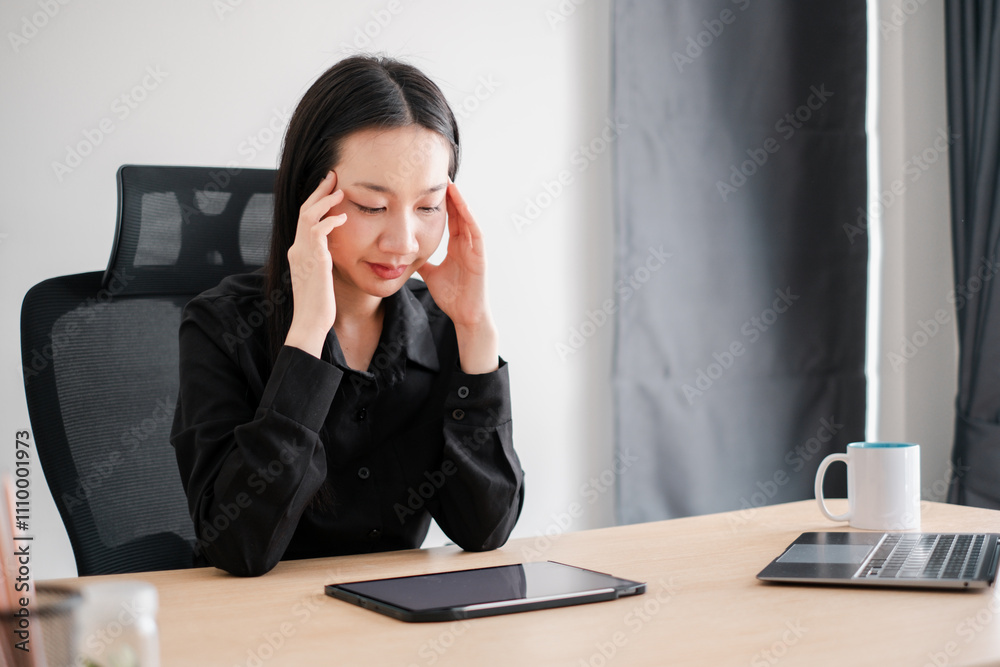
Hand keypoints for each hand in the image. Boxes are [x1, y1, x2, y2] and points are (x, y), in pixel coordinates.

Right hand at [284, 171, 346, 357]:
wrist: (310, 323)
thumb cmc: (318, 305)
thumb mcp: (320, 277)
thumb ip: (322, 262)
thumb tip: (331, 254)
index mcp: (298, 252)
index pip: (305, 219)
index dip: (316, 201)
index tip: (329, 189)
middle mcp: (297, 249)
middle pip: (304, 210)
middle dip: (318, 191)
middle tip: (332, 176)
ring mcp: (303, 253)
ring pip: (308, 215)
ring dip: (324, 200)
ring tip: (339, 190)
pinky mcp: (313, 260)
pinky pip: (318, 231)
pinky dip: (330, 221)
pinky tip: (342, 217)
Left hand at [418, 182, 498, 372]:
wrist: (465, 316)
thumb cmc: (452, 297)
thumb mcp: (430, 274)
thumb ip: (421, 262)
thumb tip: (404, 253)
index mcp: (456, 247)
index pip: (449, 219)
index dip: (440, 203)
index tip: (429, 186)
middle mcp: (467, 245)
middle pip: (458, 214)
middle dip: (450, 196)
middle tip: (440, 176)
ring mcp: (475, 250)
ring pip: (467, 219)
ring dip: (460, 202)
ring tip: (450, 184)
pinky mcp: (480, 257)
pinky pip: (475, 233)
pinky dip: (469, 218)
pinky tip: (462, 206)